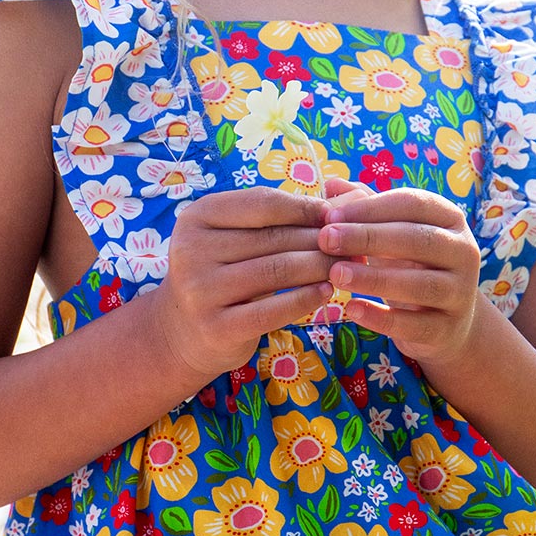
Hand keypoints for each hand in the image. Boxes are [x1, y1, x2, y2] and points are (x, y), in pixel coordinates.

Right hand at [151, 186, 334, 379]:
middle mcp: (192, 250)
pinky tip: (326, 293)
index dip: (304, 208)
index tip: (335, 215)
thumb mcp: (233, 239)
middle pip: (273, 238)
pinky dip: (305, 299)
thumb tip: (337, 204)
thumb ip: (273, 220)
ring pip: (277, 270)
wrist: (184, 331)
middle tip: (351, 243)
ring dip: (319, 267)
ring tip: (344, 266)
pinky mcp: (217, 326)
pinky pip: (273, 310)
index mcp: (197, 217)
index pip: (262, 203)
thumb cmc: (222, 274)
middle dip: (319, 239)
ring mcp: (201, 290)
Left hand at [315, 176, 481, 365]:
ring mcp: (460, 293)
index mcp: (450, 219)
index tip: (331, 216)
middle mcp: (463, 252)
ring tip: (335, 274)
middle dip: (368, 238)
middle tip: (326, 240)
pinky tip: (352, 309)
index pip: (413, 204)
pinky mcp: (448, 329)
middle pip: (417, 240)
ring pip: (419, 284)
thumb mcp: (393, 234)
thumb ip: (366, 209)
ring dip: (374, 278)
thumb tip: (332, 185)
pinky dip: (382, 319)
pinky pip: (414, 324)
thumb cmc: (412, 266)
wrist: (447, 322)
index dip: (371, 208)